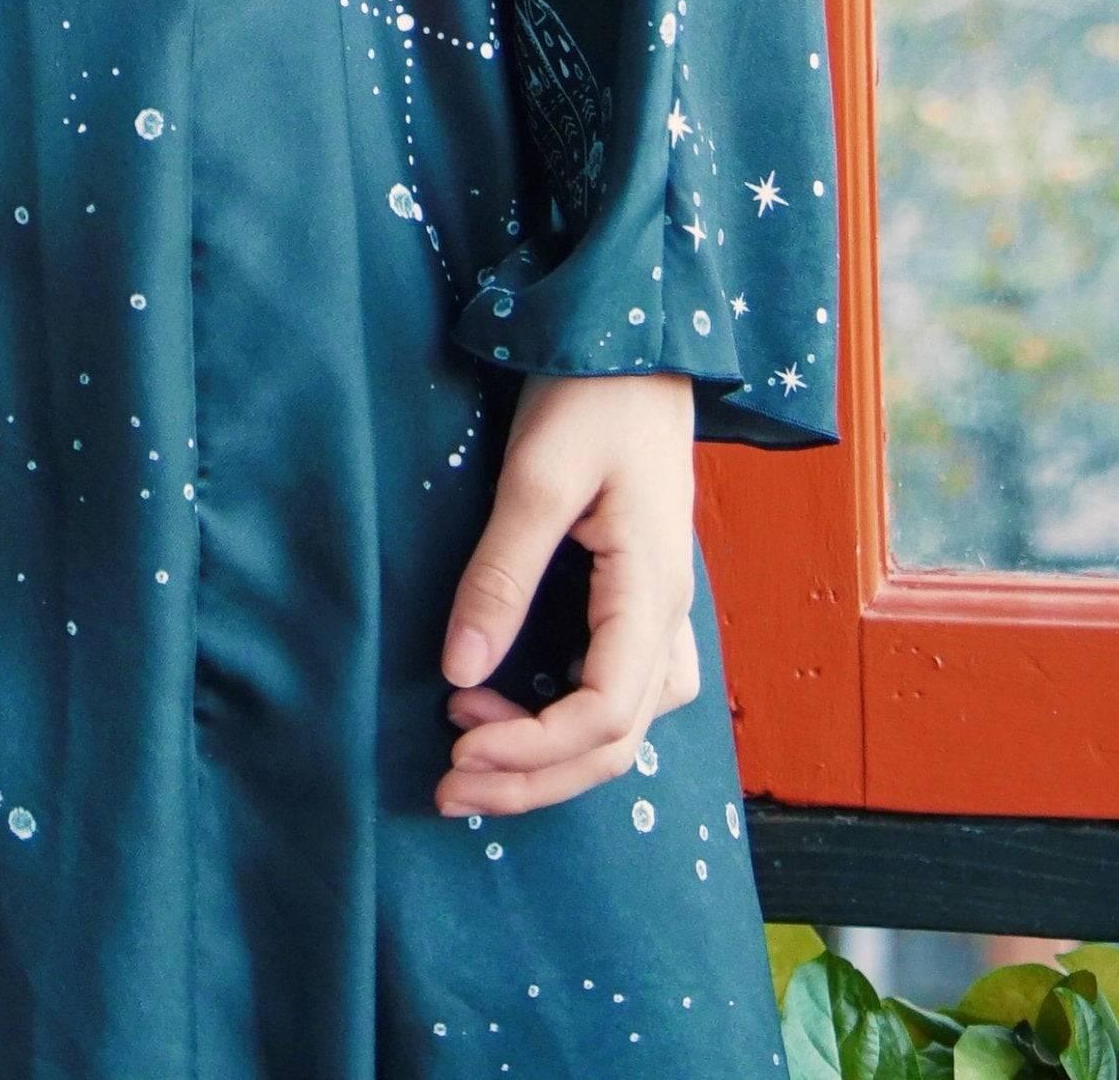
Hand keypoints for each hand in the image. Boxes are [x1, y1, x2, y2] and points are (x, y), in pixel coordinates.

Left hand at [434, 371, 700, 817]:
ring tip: (472, 745)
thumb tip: (459, 671)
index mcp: (652, 590)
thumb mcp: (538, 474)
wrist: (637, 333)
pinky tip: (518, 706)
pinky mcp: (642, 589)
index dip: (532, 751)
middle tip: (449, 785)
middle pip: (616, 737)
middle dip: (533, 777)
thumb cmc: (593, 391)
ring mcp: (662, 604)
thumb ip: (501, 574)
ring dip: (553, 753)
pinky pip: (624, 684)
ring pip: (626, 720)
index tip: (457, 746)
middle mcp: (669, 613)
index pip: (605, 714)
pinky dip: (572, 716)